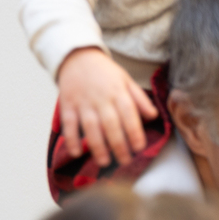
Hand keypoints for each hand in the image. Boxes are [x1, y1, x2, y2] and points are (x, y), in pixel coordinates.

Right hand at [57, 47, 157, 166]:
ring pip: (91, 127)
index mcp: (118, 92)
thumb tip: (153, 116)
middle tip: (124, 162)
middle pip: (111, 125)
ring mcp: (83, 103)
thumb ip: (139, 99)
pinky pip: (69, 125)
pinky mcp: (67, 106)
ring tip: (104, 162)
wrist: (77, 57)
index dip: (135, 133)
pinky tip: (76, 152)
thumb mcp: (126, 80)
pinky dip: (71, 139)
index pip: (129, 115)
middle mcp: (101, 99)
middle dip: (119, 145)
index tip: (139, 148)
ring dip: (97, 146)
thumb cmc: (104, 72)